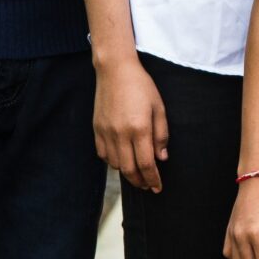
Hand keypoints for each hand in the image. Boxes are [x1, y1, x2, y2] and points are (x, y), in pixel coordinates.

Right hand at [94, 56, 168, 191]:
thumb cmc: (141, 86)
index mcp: (140, 128)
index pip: (147, 164)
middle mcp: (121, 134)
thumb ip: (161, 134)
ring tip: (138, 174)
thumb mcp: (159, 107)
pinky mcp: (97, 130)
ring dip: (128, 173)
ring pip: (116, 164)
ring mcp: (106, 133)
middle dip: (141, 182)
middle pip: (129, 170)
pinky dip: (113, 162)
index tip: (158, 187)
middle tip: (149, 186)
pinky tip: (122, 159)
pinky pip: (104, 155)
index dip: (153, 179)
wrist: (115, 70)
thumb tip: (162, 158)